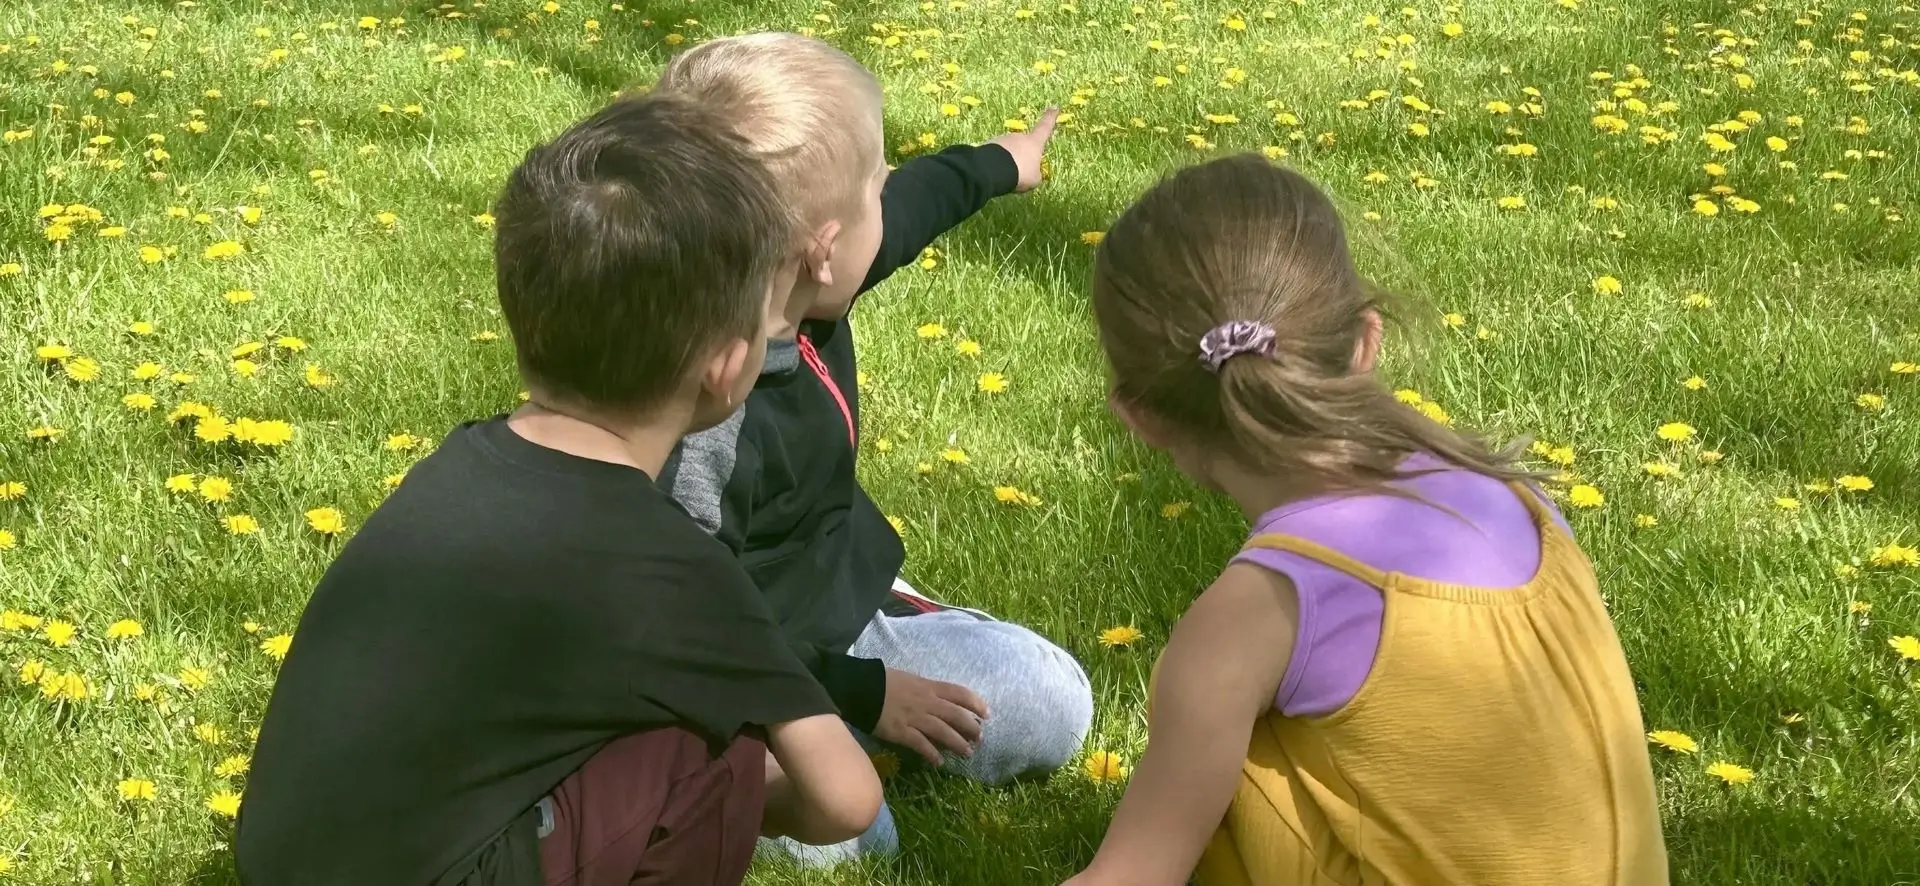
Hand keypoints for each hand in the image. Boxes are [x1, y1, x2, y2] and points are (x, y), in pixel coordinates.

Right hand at [872, 667, 988, 766]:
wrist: (861, 688)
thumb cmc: (884, 681)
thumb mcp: (910, 679)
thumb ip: (926, 690)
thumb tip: (938, 700)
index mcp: (929, 687)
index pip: (959, 693)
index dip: (976, 703)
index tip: (987, 714)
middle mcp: (926, 702)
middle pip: (956, 715)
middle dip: (971, 727)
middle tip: (980, 738)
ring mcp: (915, 718)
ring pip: (943, 731)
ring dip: (958, 743)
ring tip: (968, 753)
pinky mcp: (901, 732)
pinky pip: (921, 744)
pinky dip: (932, 754)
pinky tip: (939, 762)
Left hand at [987, 106, 1059, 192]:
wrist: (993, 170)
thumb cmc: (1021, 173)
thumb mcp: (1034, 178)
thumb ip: (1036, 173)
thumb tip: (1034, 172)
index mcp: (1034, 142)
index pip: (1045, 127)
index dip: (1050, 118)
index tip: (1054, 107)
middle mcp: (1019, 137)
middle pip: (1023, 142)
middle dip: (1022, 153)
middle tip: (1020, 169)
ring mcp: (1003, 139)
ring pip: (1009, 148)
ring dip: (1009, 158)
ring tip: (1006, 173)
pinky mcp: (990, 144)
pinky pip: (997, 153)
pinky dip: (997, 160)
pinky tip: (995, 171)